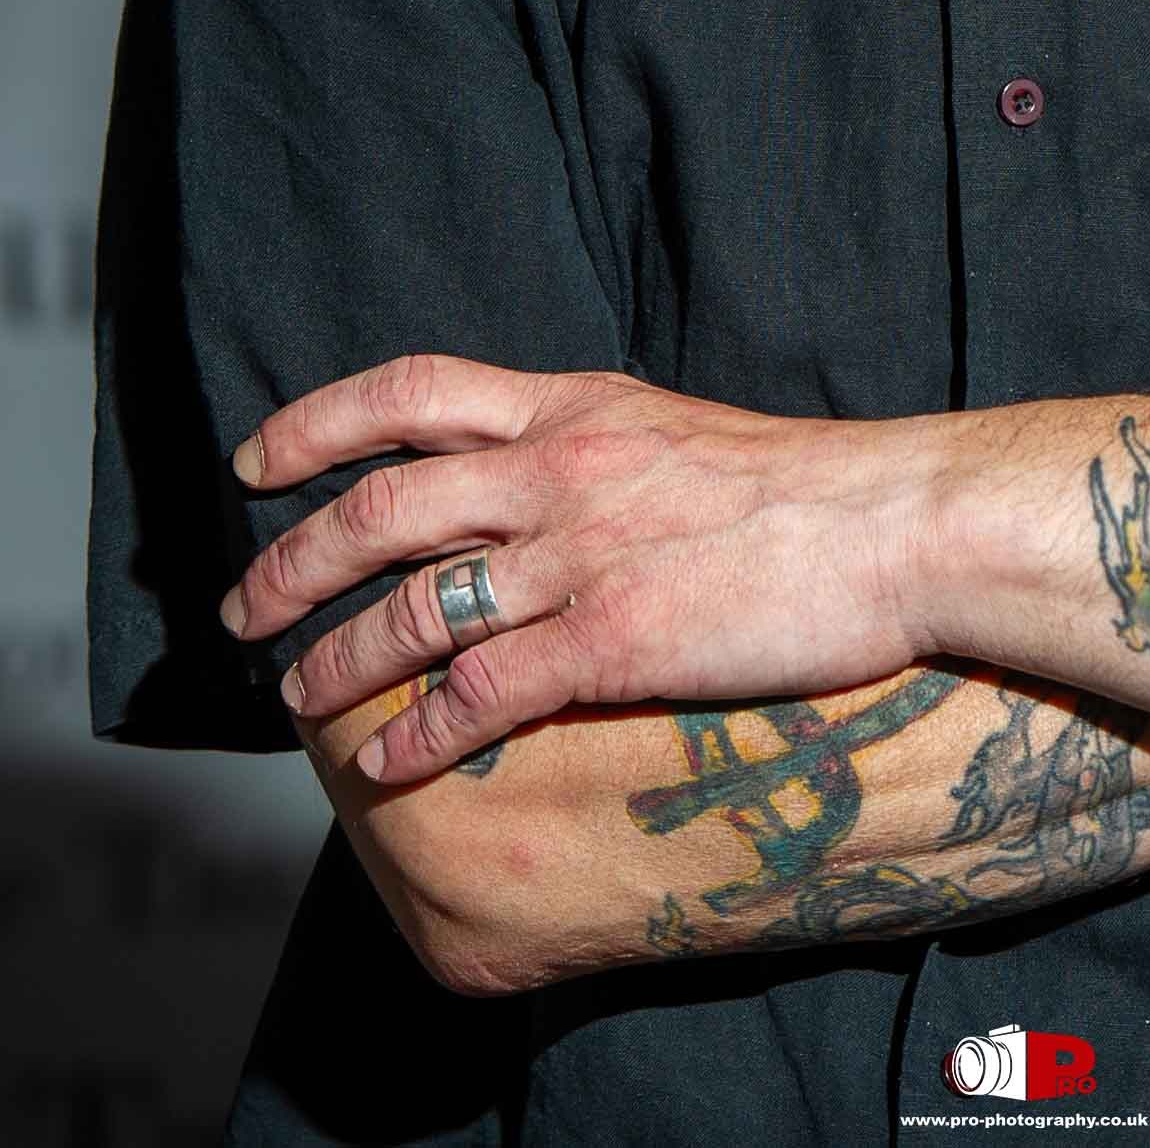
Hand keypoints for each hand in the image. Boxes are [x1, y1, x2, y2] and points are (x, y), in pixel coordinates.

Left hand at [218, 356, 948, 785]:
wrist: (899, 520)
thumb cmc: (805, 487)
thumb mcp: (674, 430)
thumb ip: (593, 449)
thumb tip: (529, 481)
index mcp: (575, 406)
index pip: (413, 390)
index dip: (319, 422)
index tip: (258, 462)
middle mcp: (560, 467)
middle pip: (384, 507)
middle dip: (295, 561)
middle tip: (246, 607)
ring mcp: (583, 553)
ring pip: (413, 608)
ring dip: (337, 661)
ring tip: (297, 701)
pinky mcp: (615, 638)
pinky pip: (482, 693)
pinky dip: (419, 733)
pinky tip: (391, 763)